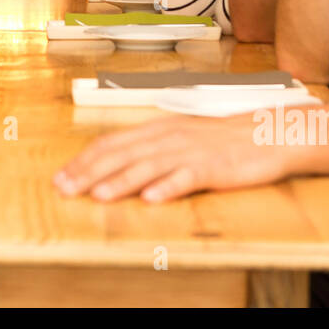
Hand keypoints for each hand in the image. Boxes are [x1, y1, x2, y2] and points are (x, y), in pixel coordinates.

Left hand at [54, 114, 291, 201]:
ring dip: (121, 181)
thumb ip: (150, 148)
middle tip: (65, 188)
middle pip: (123, 154)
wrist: (267, 133)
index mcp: (158, 129)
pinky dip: (168, 187)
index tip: (61, 176)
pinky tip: (152, 199)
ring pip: (149, 165)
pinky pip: (188, 177)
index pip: (112, 142)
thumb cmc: (222, 139)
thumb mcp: (179, 137)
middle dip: (90, 172)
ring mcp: (191, 151)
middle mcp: (169, 137)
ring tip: (97, 194)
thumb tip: (115, 163)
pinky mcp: (213, 166)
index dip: (84, 160)